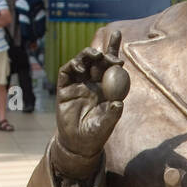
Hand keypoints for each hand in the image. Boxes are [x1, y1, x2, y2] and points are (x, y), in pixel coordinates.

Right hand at [56, 30, 130, 162]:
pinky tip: (81, 68)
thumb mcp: (105, 126)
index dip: (115, 52)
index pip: (112, 67)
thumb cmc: (95, 135)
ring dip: (88, 55)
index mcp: (106, 88)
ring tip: (96, 54)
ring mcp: (78, 84)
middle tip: (110, 42)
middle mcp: (93, 83)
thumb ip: (112, 114)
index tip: (121, 45)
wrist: (77, 144)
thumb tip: (119, 103)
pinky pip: (67, 71)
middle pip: (98, 60)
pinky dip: (73, 65)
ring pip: (83, 62)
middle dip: (105, 49)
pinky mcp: (65, 88)